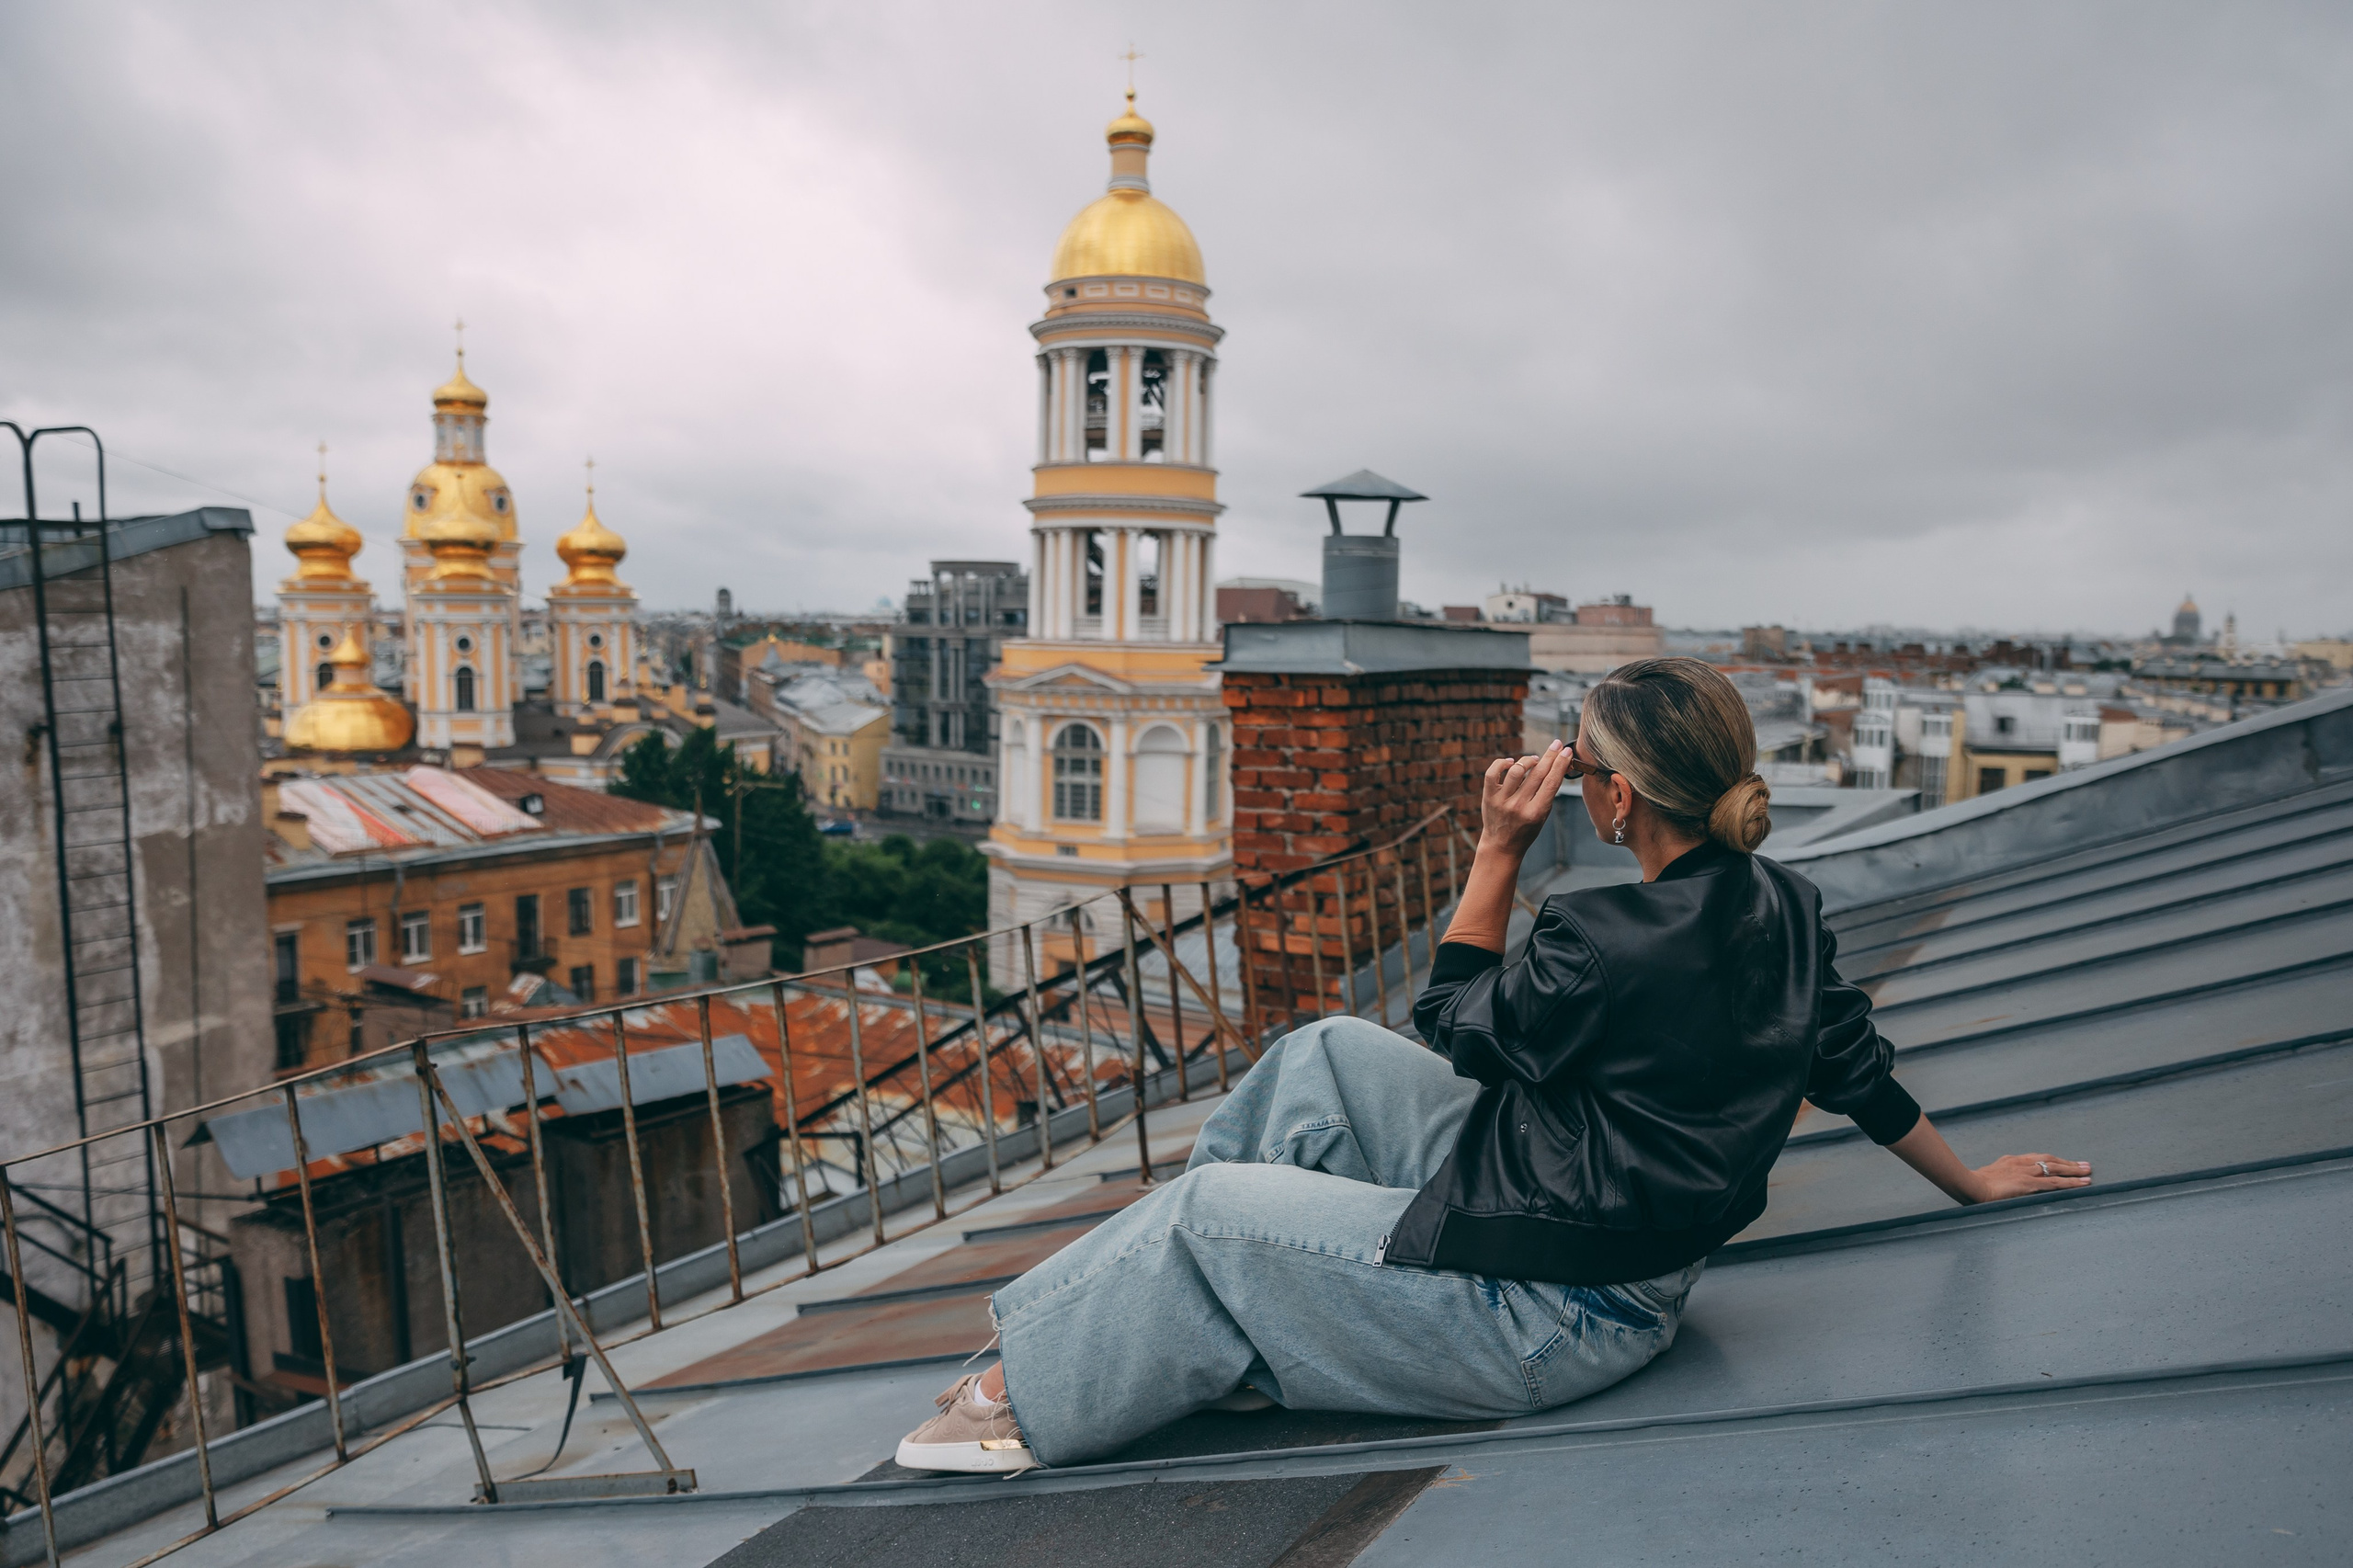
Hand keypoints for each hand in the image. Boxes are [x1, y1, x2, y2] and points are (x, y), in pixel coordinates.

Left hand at [1477, 741, 1574, 860]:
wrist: (1501, 845)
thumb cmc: (1527, 828)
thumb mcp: (1543, 814)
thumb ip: (1549, 792)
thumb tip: (1560, 766)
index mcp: (1536, 812)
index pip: (1552, 782)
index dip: (1561, 764)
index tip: (1567, 751)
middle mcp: (1519, 806)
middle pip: (1537, 774)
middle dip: (1550, 756)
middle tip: (1557, 744)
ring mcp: (1502, 801)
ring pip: (1516, 770)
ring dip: (1528, 760)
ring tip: (1534, 760)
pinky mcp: (1488, 797)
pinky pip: (1492, 773)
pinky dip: (1501, 763)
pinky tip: (1510, 762)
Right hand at [1965, 1153, 2091, 1203]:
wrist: (1969, 1185)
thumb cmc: (1972, 1185)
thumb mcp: (1986, 1177)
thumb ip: (1998, 1179)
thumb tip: (2001, 1186)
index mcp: (2011, 1161)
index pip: (2037, 1158)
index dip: (2052, 1161)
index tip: (2063, 1163)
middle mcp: (2021, 1163)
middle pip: (2050, 1160)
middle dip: (2067, 1163)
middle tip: (2084, 1165)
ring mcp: (2026, 1173)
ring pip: (2056, 1170)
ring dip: (2074, 1171)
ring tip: (2088, 1172)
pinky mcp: (2029, 1183)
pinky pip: (2055, 1183)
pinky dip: (2071, 1183)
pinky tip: (2083, 1184)